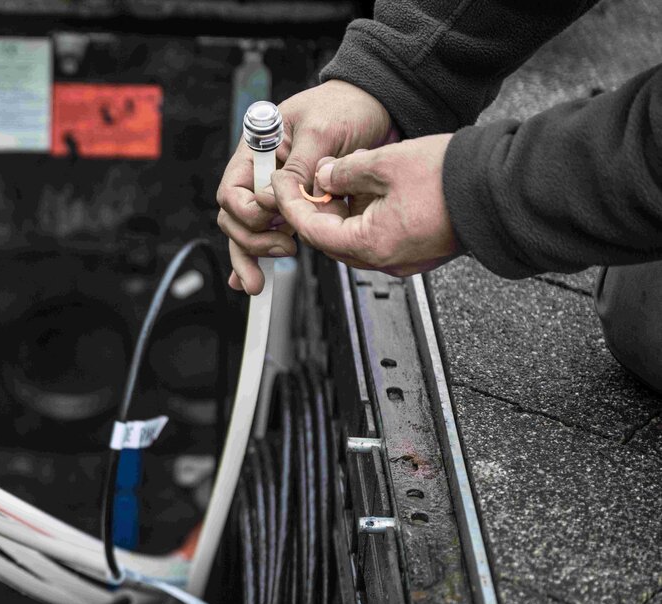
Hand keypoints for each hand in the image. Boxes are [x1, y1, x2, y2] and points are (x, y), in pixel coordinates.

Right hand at [216, 80, 395, 293]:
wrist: (374, 107)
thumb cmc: (344, 107)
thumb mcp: (322, 131)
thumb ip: (299, 167)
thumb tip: (279, 197)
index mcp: (258, 150)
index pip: (234, 190)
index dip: (248, 210)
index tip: (274, 217)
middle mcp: (261, 173)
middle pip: (235, 217)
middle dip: (250, 241)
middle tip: (282, 249)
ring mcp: (275, 192)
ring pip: (248, 231)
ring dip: (251, 257)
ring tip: (259, 280)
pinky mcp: (293, 205)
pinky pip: (269, 233)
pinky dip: (259, 256)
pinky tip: (253, 276)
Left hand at [272, 134, 460, 276]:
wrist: (501, 188)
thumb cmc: (451, 178)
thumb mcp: (385, 163)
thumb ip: (345, 172)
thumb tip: (323, 178)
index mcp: (371, 245)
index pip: (313, 231)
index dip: (293, 205)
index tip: (283, 185)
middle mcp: (385, 260)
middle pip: (332, 239)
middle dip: (317, 209)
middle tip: (312, 179)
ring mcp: (403, 260)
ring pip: (355, 238)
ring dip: (343, 211)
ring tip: (343, 177)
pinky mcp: (418, 252)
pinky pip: (379, 237)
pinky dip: (366, 215)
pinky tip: (370, 189)